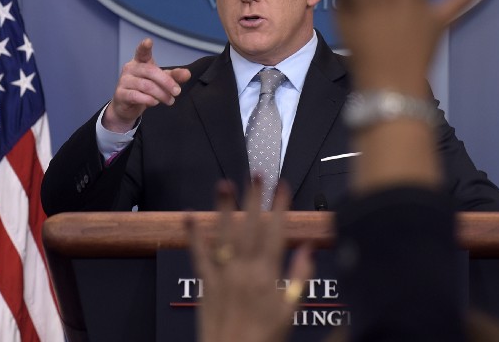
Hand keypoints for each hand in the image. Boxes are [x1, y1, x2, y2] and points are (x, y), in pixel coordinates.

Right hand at [102, 38, 190, 131]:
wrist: (126, 106)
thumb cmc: (144, 89)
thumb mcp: (161, 81)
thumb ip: (173, 76)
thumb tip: (187, 73)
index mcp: (140, 61)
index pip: (142, 52)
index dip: (144, 46)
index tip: (148, 41)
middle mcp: (130, 68)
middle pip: (150, 71)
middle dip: (167, 82)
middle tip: (177, 92)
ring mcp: (124, 80)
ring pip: (146, 85)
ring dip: (161, 94)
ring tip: (170, 100)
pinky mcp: (121, 94)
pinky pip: (136, 96)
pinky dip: (148, 100)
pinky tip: (155, 102)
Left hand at [187, 179, 313, 341]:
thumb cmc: (265, 338)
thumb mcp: (290, 311)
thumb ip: (300, 277)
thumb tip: (308, 247)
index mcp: (267, 274)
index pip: (275, 232)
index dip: (280, 207)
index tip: (283, 185)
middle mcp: (244, 269)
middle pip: (250, 226)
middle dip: (254, 198)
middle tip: (256, 174)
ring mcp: (222, 274)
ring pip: (224, 234)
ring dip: (224, 207)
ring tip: (224, 183)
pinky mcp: (205, 282)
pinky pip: (198, 254)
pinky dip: (193, 235)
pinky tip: (189, 216)